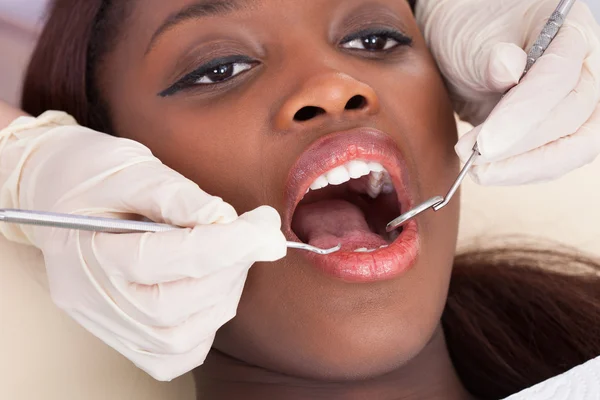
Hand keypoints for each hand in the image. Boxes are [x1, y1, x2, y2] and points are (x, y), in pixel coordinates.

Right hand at [0, 112, 286, 380]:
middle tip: (255, 233)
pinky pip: (174, 355)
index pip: (168, 259)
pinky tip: (212, 288)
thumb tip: (227, 220)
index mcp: (86, 251)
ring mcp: (106, 324)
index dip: (228, 244)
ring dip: (223, 295)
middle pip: (175, 306)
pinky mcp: (123, 336)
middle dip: (230, 268)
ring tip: (232, 254)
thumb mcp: (130, 167)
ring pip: (180, 338)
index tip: (266, 225)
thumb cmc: (91, 175)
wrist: (55, 197)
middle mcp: (92, 300)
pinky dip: (205, 326)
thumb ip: (178, 195)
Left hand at [417, 0, 599, 184]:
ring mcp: (574, 101)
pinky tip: (488, 171)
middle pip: (572, 118)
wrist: (462, 42)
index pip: (559, 78)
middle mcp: (584, 68)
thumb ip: (489, 56)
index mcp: (571, 32)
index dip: (524, 115)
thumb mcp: (472, 36)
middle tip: (473, 158)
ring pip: (571, 147)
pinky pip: (551, 157)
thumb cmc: (471, 30)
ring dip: (521, 167)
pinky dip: (519, 170)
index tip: (486, 143)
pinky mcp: (555, 129)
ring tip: (476, 169)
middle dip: (518, 147)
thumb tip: (508, 69)